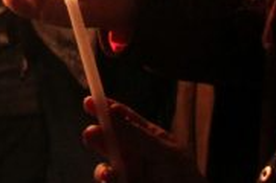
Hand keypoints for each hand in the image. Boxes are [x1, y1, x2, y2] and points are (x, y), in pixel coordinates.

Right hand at [84, 97, 204, 182]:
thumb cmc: (184, 178)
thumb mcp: (163, 152)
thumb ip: (135, 134)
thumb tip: (110, 113)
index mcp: (148, 138)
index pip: (123, 118)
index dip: (106, 108)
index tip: (90, 101)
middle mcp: (135, 155)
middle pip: (108, 141)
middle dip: (96, 136)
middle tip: (91, 133)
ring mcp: (129, 175)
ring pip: (104, 169)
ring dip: (102, 170)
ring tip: (108, 174)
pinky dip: (106, 182)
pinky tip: (112, 182)